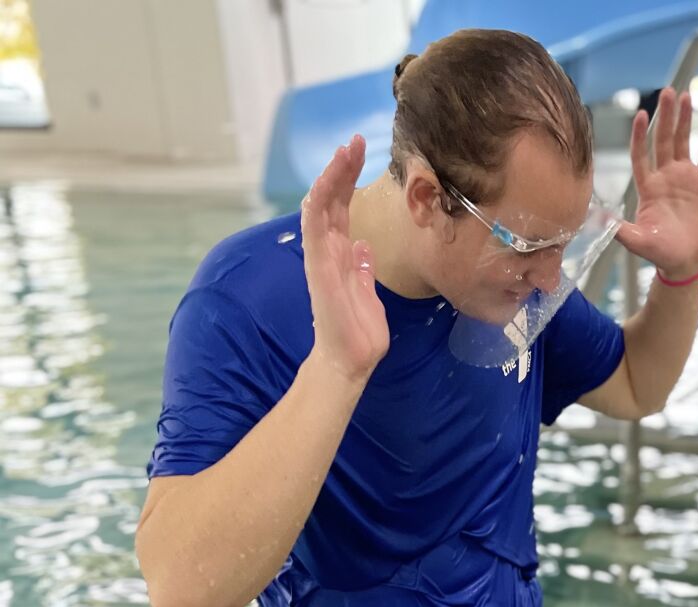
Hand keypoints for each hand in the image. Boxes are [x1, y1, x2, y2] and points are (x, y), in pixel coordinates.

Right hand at [301, 135, 389, 384]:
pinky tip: (327, 182)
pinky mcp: (319, 268)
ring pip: (321, 207)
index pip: (343, 209)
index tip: (362, 154)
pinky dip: (319, 204)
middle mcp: (329, 251)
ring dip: (332, 178)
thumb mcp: (370, 296)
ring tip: (345, 150)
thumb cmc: (359, 335)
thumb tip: (365, 247)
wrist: (349, 363)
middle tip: (355, 140)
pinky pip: (314, 229)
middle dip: (343, 169)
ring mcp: (322, 257)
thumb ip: (364, 271)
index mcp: (342, 255)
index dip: (350, 180)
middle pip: (332, 200)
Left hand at [615, 89, 697, 279]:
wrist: (685, 261)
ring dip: (684, 119)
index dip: (640, 136)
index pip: (641, 155)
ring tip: (686, 96)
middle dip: (665, 117)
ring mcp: (684, 177)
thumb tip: (596, 219)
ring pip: (683, 141)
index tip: (640, 115)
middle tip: (667, 93)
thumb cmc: (660, 253)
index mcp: (648, 187)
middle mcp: (664, 176)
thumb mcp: (638, 242)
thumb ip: (619, 229)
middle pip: (663, 140)